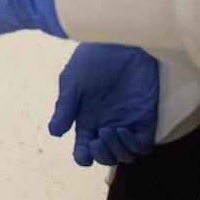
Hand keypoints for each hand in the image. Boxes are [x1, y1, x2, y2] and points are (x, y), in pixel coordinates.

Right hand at [49, 43, 158, 165]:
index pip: (84, 148)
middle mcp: (106, 124)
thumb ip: (65, 106)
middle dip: (101, 155)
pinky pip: (142, 145)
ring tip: (111, 131)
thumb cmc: (93, 58)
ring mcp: (127, 122)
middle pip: (105, 155)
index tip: (82, 156)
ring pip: (124, 154)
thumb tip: (54, 133)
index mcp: (87, 118)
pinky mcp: (145, 118)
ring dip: (117, 151)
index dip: (83, 157)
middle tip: (98, 139)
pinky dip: (133, 145)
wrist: (121, 42)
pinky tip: (123, 131)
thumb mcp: (72, 81)